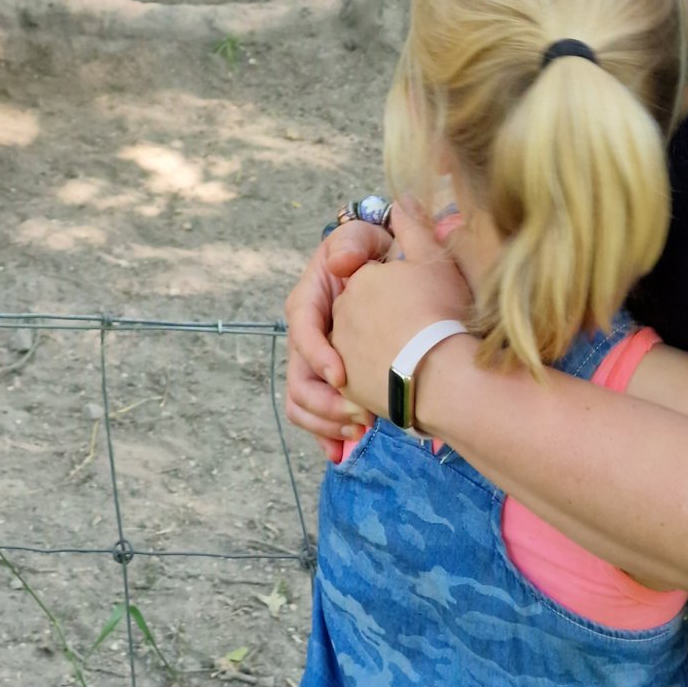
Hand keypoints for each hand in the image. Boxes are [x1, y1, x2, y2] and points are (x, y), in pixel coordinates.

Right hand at [284, 216, 391, 449]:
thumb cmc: (377, 251)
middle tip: (362, 416)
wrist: (390, 271)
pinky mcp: (329, 381)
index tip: (343, 376)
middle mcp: (306, 336)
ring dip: (325, 423)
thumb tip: (340, 261)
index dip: (318, 355)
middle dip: (325, 404)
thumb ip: (353, 241)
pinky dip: (325, 435)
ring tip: (360, 430)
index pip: (302, 331)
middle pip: (297, 379)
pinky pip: (316, 415)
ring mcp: (315, 362)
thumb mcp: (364, 236)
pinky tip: (342, 451)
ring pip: (302, 403)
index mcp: (308, 301)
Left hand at [334, 199, 474, 420]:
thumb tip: (401, 201)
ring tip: (413, 362)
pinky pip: (353, 382)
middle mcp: (341, 313)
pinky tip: (398, 385)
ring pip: (358, 347)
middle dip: (385, 322)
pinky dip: (370, 382)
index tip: (424, 303)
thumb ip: (413, 227)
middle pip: (363, 314)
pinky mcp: (346, 388)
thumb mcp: (433, 260)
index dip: (400, 290)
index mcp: (358, 280)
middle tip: (419, 334)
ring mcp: (341, 351)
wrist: (442, 375)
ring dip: (379, 351)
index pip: (374, 280)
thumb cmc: (440, 313)